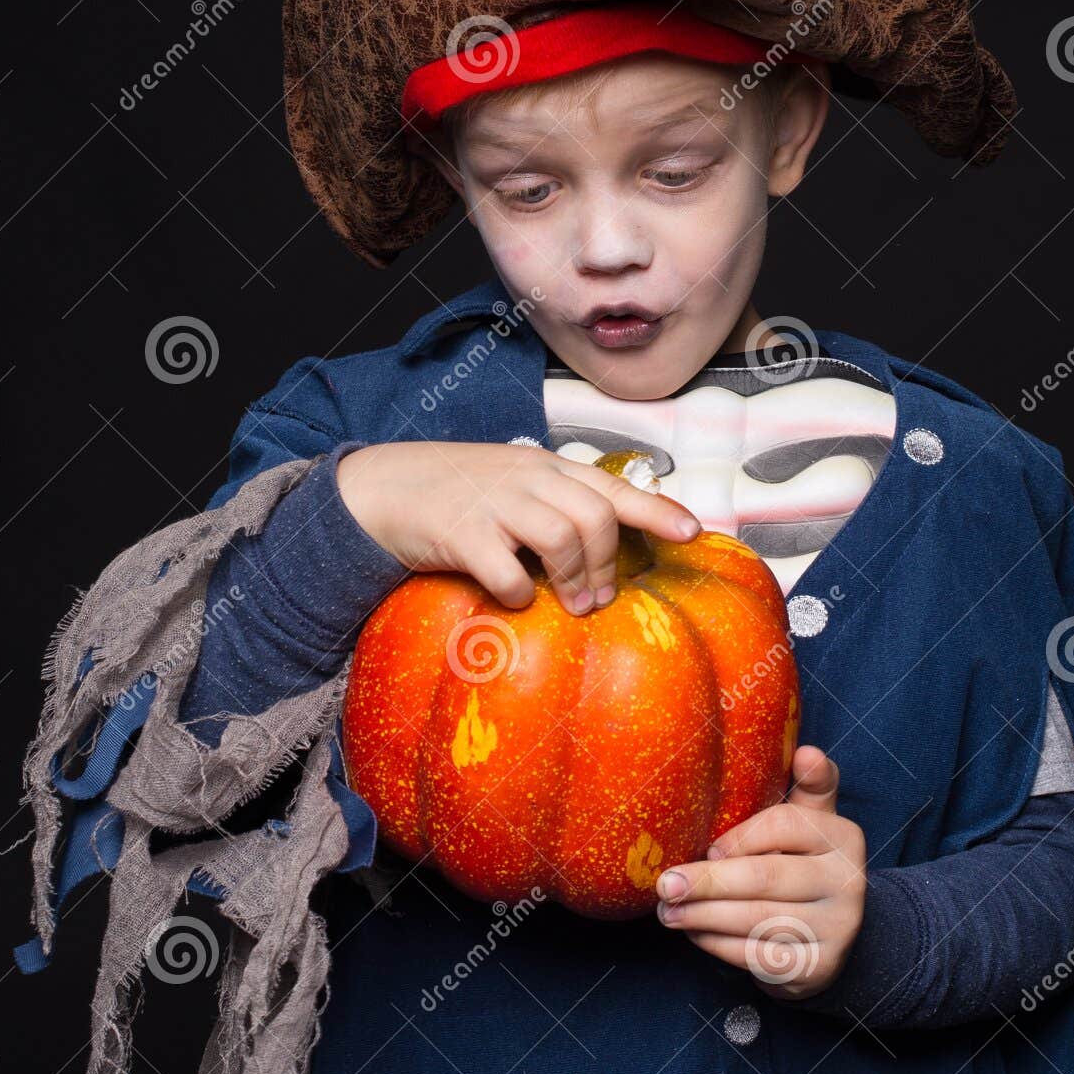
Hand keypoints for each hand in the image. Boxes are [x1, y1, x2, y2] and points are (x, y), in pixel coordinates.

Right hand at [337, 440, 701, 616]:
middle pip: (596, 517)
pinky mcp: (461, 533)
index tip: (693, 533)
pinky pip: (508, 572)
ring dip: (575, 579)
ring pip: (562, 538)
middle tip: (600, 597)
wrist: (381, 489)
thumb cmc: (456, 494)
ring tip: (571, 604)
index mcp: (546, 468)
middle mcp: (527, 478)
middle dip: (608, 563)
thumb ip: (556, 505)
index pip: (613, 487)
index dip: (657, 510)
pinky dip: (520, 594)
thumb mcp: (513, 486)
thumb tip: (604, 553)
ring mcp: (494, 503)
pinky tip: (515, 599)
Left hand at [654, 746, 863, 999]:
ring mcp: (836, 928)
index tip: (707, 846)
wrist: (841, 937)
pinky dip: (717, 945)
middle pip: (765, 877)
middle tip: (665, 885)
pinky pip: (756, 955)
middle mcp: (847, 882)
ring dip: (702, 917)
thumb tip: (806, 751)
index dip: (739, 837)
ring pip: (756, 920)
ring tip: (667, 911)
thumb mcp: (814, 822)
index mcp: (843, 836)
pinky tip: (694, 933)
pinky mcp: (818, 967)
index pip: (784, 825)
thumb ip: (809, 786)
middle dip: (707, 882)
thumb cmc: (807, 865)